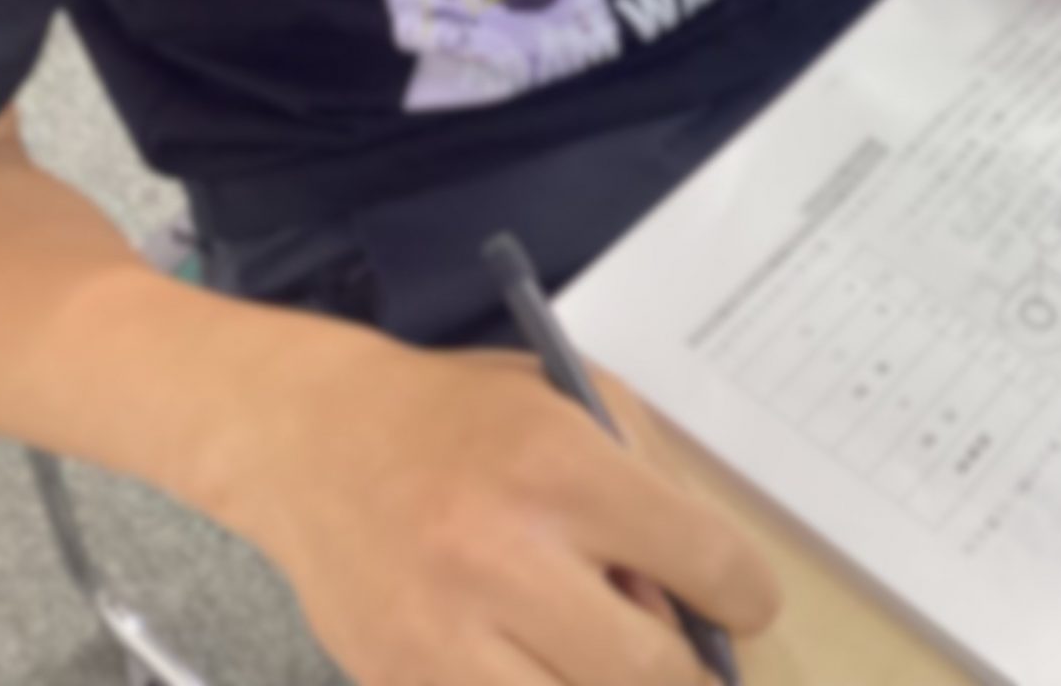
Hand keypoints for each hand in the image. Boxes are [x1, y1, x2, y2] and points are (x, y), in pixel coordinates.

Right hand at [226, 333, 777, 685]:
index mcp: (562, 470)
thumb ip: (650, 490)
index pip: (704, 562)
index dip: (748, 597)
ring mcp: (442, 636)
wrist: (312, 439)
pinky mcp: (397, 684)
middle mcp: (503, 556)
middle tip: (690, 662)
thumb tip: (710, 595)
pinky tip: (548, 672)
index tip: (745, 607)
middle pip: (650, 670)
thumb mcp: (576, 403)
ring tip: (614, 664)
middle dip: (692, 676)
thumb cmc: (464, 415)